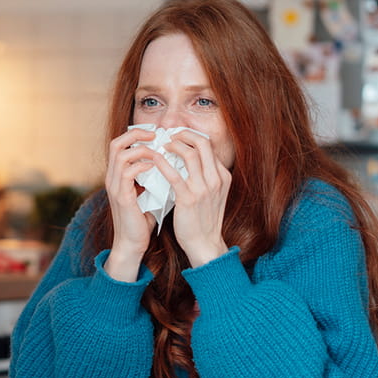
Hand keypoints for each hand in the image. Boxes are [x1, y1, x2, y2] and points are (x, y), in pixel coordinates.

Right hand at [103, 128, 158, 280]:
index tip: (155, 135)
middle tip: (155, 136)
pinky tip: (156, 167)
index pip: (119, 145)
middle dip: (136, 135)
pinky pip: (128, 172)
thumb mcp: (148, 193)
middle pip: (116, 143)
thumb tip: (174, 164)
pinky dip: (142, 165)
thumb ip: (153, 178)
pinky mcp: (121, 197)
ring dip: (142, 149)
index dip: (135, 135)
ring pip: (121, 154)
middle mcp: (112, 178)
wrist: (132, 244)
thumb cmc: (142, 220)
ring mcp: (115, 187)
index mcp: (117, 176)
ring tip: (158, 152)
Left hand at [150, 129, 231, 266]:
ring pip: (190, 154)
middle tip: (170, 135)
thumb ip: (206, 176)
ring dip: (173, 145)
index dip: (192, 136)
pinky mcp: (188, 198)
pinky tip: (155, 159)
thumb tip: (190, 159)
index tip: (179, 136)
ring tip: (162, 145)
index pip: (209, 146)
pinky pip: (174, 173)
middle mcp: (216, 179)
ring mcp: (203, 188)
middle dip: (184, 134)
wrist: (205, 244)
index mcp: (223, 176)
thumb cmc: (204, 219)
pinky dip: (162, 162)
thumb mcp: (213, 194)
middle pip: (202, 143)